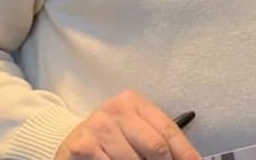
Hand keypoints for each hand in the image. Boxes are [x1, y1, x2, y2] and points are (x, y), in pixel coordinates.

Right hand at [55, 90, 201, 159]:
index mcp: (134, 101)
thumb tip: (187, 158)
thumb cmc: (109, 135)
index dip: (185, 152)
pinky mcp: (84, 146)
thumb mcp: (133, 127)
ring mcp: (99, 127)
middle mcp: (117, 110)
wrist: (67, 139)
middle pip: (156, 147)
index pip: (168, 130)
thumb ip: (156, 137)